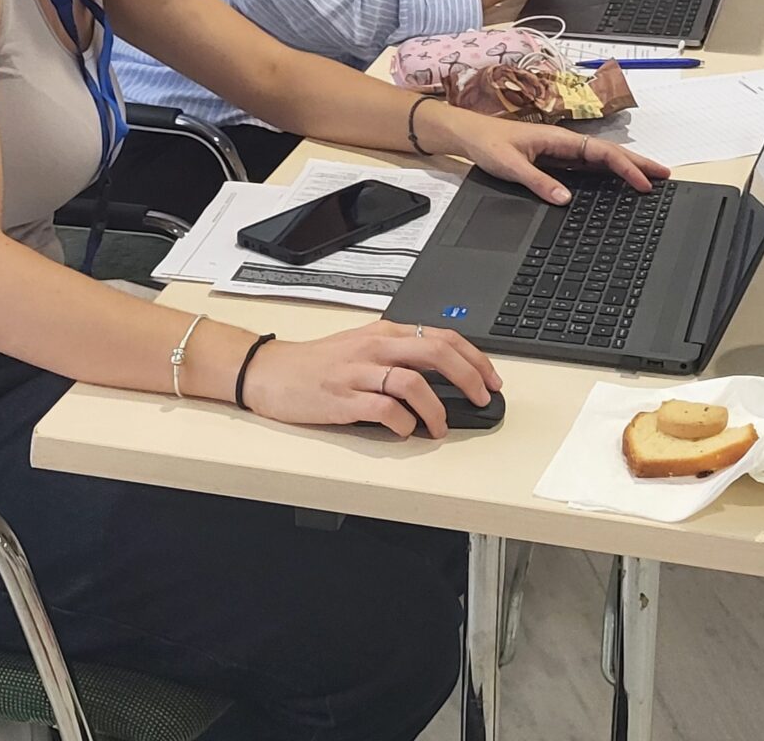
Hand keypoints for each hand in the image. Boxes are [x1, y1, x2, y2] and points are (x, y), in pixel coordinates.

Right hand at [241, 320, 501, 439]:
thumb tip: (444, 375)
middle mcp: (375, 348)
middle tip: (482, 398)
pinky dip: (402, 422)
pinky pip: (383, 409)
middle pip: (435, 353)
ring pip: (413, 381)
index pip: (442, 336)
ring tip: (439, 427)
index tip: (491, 379)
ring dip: (436, 409)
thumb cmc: (320, 364)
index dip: (474, 358)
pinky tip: (404, 430)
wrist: (272, 371)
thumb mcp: (364, 348)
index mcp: (384, 333)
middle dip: (469, 376)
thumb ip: (399, 356)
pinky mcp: (342, 399)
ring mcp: (358, 373)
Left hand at [426, 102, 668, 205]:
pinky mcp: (557, 160)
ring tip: (651, 179)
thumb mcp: (510, 165)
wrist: (470, 134)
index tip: (644, 182)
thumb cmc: (488, 144)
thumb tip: (565, 199)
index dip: (626, 167)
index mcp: (559, 139)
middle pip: (610, 153)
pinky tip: (618, 183)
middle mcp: (566, 143)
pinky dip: (609, 174)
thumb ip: (538, 181)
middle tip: (665, 175)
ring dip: (627, 168)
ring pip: (602, 160)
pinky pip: (589, 167)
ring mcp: (563, 151)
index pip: (602, 153)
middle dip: (638, 163)